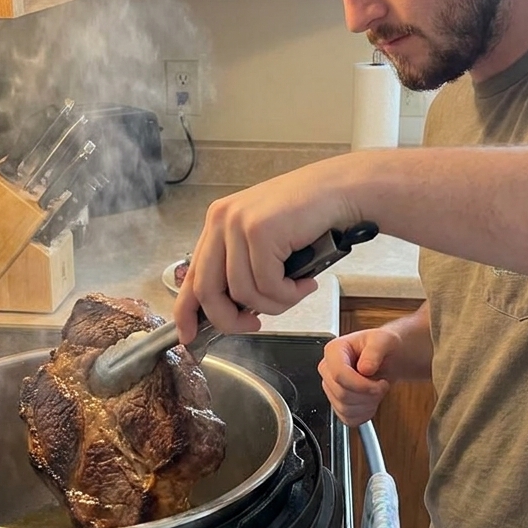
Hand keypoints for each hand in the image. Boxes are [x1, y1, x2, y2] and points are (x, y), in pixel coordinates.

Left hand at [173, 157, 364, 343]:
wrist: (341, 191)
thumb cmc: (309, 218)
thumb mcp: (264, 242)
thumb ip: (242, 268)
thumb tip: (233, 311)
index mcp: (217, 223)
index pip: (191, 276)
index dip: (186, 312)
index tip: (189, 337)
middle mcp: (220, 220)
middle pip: (208, 291)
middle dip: (230, 320)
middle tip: (254, 326)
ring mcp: (238, 223)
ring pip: (243, 293)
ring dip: (274, 304)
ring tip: (296, 291)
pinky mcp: (260, 230)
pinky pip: (268, 284)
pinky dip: (289, 293)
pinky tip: (305, 282)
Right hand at [317, 328, 401, 426]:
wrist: (387, 358)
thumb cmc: (382, 347)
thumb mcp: (384, 341)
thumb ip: (375, 351)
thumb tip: (364, 368)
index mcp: (333, 351)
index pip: (338, 375)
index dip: (361, 385)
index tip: (379, 383)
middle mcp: (328, 369)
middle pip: (342, 394)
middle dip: (368, 394)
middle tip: (382, 385)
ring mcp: (331, 388)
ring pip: (345, 409)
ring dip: (368, 404)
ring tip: (376, 390)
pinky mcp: (337, 404)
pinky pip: (348, 419)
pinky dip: (364, 414)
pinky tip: (371, 401)